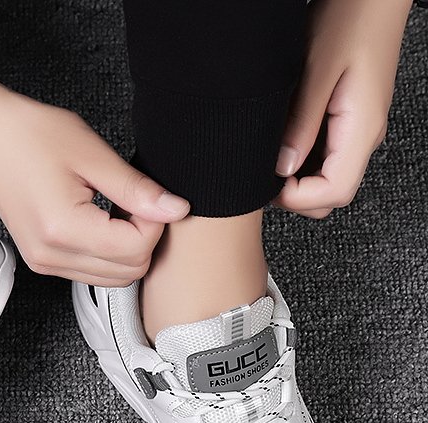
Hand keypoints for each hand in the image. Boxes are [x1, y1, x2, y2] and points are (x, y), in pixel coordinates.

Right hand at [0, 96, 188, 285]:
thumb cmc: (30, 135)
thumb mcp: (92, 153)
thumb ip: (136, 189)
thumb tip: (176, 210)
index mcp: (64, 229)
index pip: (136, 249)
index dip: (155, 223)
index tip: (147, 195)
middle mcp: (52, 256)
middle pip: (129, 272)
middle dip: (145, 239)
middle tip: (135, 201)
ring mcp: (45, 264)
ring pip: (114, 279)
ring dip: (128, 249)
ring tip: (117, 209)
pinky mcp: (43, 262)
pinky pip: (93, 273)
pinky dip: (109, 254)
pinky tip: (103, 222)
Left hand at [274, 0, 410, 218]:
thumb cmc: (349, 18)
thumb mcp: (316, 71)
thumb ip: (300, 124)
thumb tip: (282, 169)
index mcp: (362, 128)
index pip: (335, 192)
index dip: (297, 198)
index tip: (267, 183)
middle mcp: (365, 136)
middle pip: (332, 195)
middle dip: (295, 195)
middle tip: (263, 172)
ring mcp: (359, 130)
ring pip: (329, 180)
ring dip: (298, 179)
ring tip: (271, 154)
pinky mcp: (351, 122)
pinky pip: (327, 158)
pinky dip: (303, 162)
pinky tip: (284, 141)